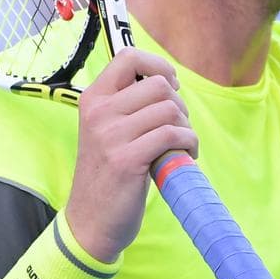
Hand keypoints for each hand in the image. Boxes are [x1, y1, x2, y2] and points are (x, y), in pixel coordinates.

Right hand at [64, 48, 195, 263]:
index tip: (170, 86)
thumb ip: (128, 104)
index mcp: (93, 100)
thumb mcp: (107, 130)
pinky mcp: (128, 160)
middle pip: (158, 85)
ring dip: (186, 127)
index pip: (128, 56)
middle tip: (176, 128)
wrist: (91, 222)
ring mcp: (111, 136)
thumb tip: (167, 80)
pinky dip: (188, 143)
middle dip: (178, 104)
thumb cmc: (109, 174)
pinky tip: (184, 156)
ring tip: (180, 144)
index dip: (158, 66)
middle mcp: (99, 113)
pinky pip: (173, 135)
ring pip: (170, 109)